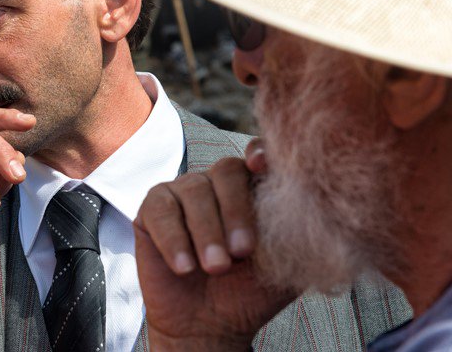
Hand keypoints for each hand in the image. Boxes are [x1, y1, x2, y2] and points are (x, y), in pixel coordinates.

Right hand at [134, 144, 292, 350]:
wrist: (207, 326)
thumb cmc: (249, 292)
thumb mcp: (286, 267)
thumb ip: (301, 237)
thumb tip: (326, 214)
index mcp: (253, 189)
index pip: (260, 155)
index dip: (261, 153)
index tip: (260, 167)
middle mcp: (217, 183)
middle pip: (227, 171)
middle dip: (236, 210)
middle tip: (242, 252)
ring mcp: (182, 192)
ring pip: (194, 189)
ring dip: (207, 231)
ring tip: (216, 268)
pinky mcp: (152, 209)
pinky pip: (162, 209)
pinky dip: (175, 239)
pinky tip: (185, 267)